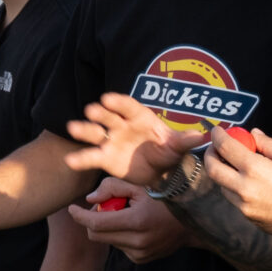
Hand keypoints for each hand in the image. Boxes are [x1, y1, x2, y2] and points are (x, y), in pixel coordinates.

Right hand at [61, 93, 196, 187]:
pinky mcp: (105, 158)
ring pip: (96, 133)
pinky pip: (91, 157)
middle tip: (91, 110)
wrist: (161, 172)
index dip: (118, 102)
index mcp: (140, 118)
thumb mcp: (178, 147)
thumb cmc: (169, 153)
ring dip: (84, 130)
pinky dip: (81, 159)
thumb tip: (201, 135)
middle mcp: (122, 126)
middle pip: (109, 116)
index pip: (127, 106)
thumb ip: (185, 141)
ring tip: (73, 128)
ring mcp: (111, 141)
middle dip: (100, 113)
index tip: (108, 99)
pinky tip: (70, 161)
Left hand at [66, 181, 189, 262]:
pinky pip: (119, 246)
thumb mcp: (141, 184)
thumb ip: (112, 187)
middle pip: (96, 235)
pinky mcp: (141, 259)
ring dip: (108, 227)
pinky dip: (120, 235)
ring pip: (107, 240)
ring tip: (127, 214)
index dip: (79, 216)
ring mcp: (140, 253)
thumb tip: (90, 199)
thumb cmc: (166, 197)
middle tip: (104, 206)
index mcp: (136, 221)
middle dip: (93, 220)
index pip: (96, 223)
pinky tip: (136, 226)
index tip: (71, 208)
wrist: (192, 222)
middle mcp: (137, 241)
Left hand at [199, 127, 271, 240]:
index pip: (225, 147)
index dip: (218, 136)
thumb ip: (268, 144)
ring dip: (223, 174)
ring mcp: (245, 206)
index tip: (217, 131)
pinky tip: (250, 184)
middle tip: (215, 148)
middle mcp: (245, 189)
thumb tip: (253, 134)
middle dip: (210, 155)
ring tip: (235, 166)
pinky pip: (235, 200)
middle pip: (213, 170)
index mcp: (255, 169)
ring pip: (223, 187)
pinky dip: (236, 189)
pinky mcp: (249, 218)